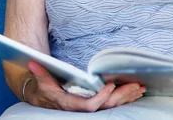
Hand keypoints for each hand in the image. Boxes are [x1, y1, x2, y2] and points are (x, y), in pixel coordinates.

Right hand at [25, 61, 144, 110]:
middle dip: (121, 95)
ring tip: (140, 87)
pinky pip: (114, 105)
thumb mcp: (42, 81)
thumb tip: (32, 61)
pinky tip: (138, 92)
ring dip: (127, 97)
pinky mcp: (98, 106)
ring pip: (113, 106)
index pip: (89, 106)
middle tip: (135, 84)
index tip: (110, 85)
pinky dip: (127, 98)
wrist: (46, 99)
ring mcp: (91, 109)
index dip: (100, 98)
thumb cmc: (45, 90)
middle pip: (106, 106)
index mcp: (70, 105)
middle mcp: (82, 110)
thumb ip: (40, 73)